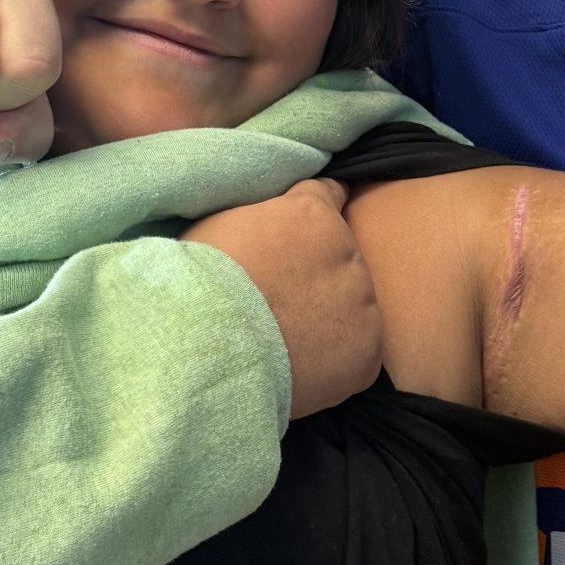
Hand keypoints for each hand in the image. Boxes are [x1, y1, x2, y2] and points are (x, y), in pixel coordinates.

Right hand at [185, 180, 382, 419]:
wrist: (205, 342)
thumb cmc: (199, 281)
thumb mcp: (223, 224)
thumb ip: (261, 222)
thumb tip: (265, 231)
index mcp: (312, 213)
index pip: (330, 195)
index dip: (313, 220)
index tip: (305, 233)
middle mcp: (347, 252)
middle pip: (341, 261)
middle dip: (316, 277)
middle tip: (280, 304)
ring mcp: (362, 304)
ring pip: (353, 309)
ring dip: (329, 320)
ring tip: (287, 343)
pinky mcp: (365, 352)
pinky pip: (357, 354)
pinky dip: (335, 362)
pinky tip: (301, 368)